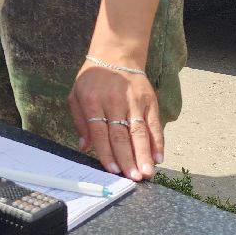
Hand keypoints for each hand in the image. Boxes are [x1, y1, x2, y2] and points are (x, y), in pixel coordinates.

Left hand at [69, 62, 162, 180]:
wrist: (116, 56)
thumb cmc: (92, 80)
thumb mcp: (76, 95)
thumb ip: (80, 121)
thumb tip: (84, 147)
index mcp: (92, 102)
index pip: (100, 131)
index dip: (107, 152)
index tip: (112, 170)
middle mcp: (114, 102)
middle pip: (121, 134)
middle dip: (128, 158)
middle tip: (133, 178)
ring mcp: (134, 102)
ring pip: (140, 132)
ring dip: (144, 154)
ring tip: (147, 172)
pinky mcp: (150, 101)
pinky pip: (154, 124)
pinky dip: (158, 142)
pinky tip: (159, 157)